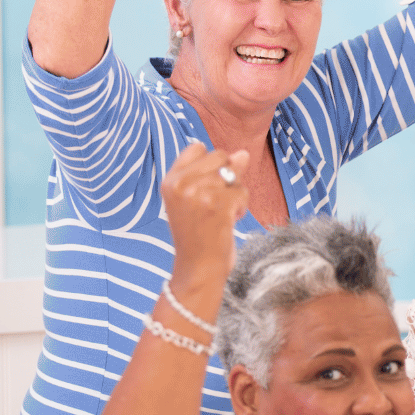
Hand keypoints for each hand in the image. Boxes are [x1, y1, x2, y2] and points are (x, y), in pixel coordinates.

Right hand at [160, 143, 248, 279]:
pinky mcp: (218, 204)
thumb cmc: (199, 234)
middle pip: (220, 156)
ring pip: (234, 174)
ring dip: (235, 194)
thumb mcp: (198, 199)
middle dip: (227, 177)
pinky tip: (228, 221)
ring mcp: (199, 193)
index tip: (206, 188)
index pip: (197, 147)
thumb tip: (244, 153)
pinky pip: (243, 192)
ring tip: (221, 213)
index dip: (211, 165)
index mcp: (170, 180)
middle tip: (216, 202)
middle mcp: (181, 183)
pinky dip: (241, 207)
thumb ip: (216, 172)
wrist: (198, 268)